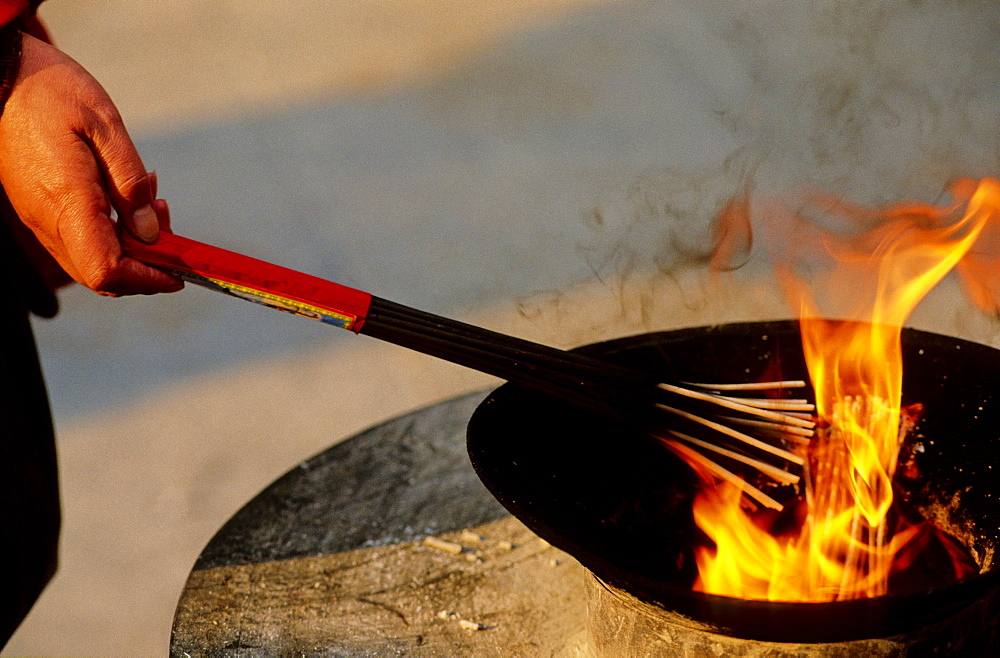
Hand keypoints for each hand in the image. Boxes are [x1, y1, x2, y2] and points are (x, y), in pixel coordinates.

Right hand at [0, 33, 180, 295]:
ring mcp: (40, 220)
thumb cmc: (52, 92)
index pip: (107, 270)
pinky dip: (113, 235)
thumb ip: (130, 182)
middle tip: (170, 226)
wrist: (0, 76)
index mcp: (68, 201)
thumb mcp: (105, 125)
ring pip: (92, 262)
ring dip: (132, 249)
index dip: (147, 279)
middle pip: (103, 277)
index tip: (179, 270)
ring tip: (155, 205)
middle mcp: (49, 221)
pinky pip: (80, 242)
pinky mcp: (39, 212)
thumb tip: (152, 232)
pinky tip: (129, 200)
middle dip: (146, 266)